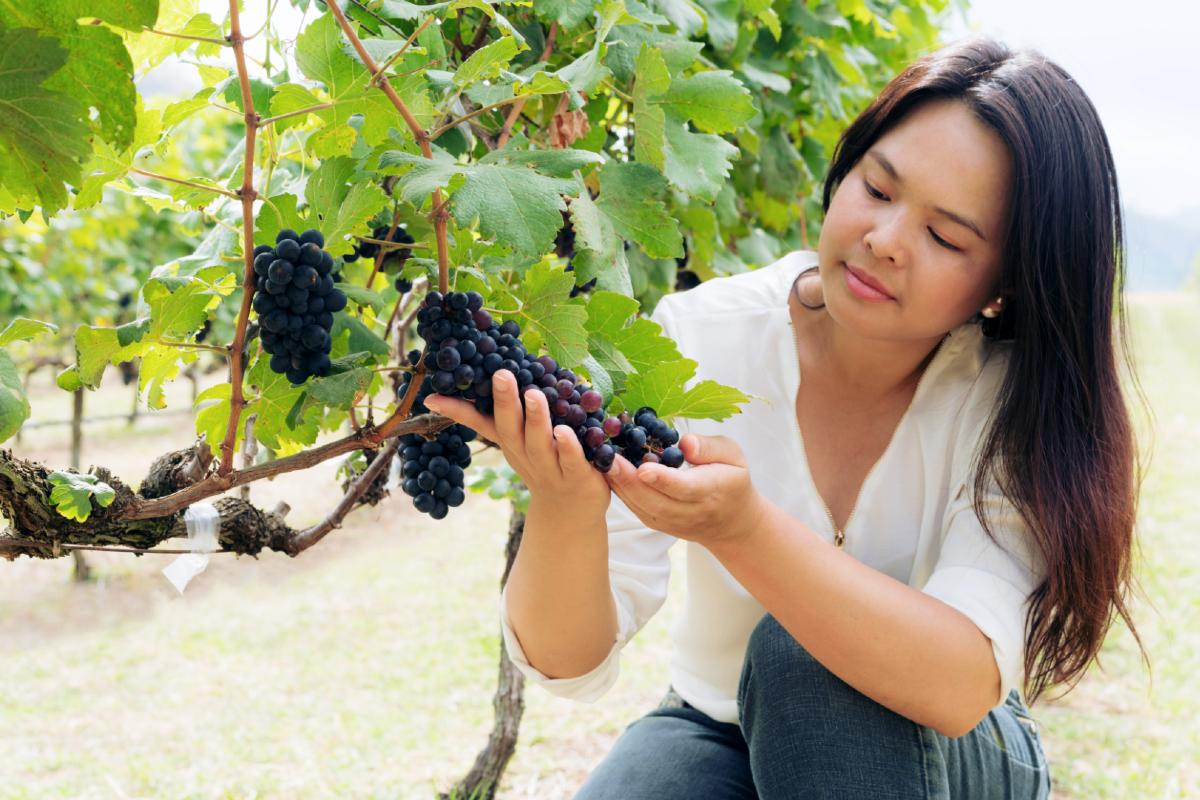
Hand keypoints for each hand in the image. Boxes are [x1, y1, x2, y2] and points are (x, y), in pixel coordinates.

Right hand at [422, 370, 611, 514]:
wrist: (570, 511)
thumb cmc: (546, 464)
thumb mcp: (522, 440)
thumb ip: (510, 413)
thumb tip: (490, 375)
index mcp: (511, 442)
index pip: (481, 423)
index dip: (458, 410)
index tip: (433, 397)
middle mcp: (525, 454)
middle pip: (510, 428)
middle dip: (504, 401)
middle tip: (501, 374)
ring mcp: (550, 468)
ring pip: (539, 443)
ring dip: (535, 419)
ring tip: (533, 394)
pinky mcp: (577, 477)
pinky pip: (571, 460)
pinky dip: (568, 446)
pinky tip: (564, 431)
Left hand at [605, 433, 767, 548]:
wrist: (732, 522)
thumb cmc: (731, 478)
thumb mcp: (733, 456)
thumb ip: (711, 447)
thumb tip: (685, 443)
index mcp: (712, 491)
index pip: (684, 488)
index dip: (663, 479)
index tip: (643, 468)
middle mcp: (691, 512)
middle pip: (657, 501)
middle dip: (630, 482)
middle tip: (608, 460)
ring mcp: (674, 523)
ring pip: (643, 509)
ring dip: (621, 487)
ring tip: (602, 463)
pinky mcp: (660, 525)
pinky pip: (637, 510)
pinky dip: (622, 493)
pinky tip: (609, 474)